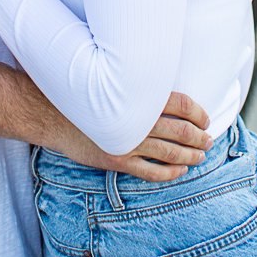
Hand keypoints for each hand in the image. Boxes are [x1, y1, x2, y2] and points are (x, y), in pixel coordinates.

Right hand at [57, 91, 213, 183]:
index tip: (205, 119)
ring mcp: (128, 143)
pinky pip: (153, 172)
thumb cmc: (80, 95)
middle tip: (208, 139)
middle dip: (200, 137)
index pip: (182, 104)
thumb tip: (165, 92)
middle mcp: (136, 120)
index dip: (199, 113)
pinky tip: (179, 170)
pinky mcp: (119, 161)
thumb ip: (137, 90)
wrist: (48, 114)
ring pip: (172, 153)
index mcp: (137, 97)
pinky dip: (171, 172)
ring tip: (200, 155)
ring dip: (192, 155)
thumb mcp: (109, 84)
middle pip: (182, 131)